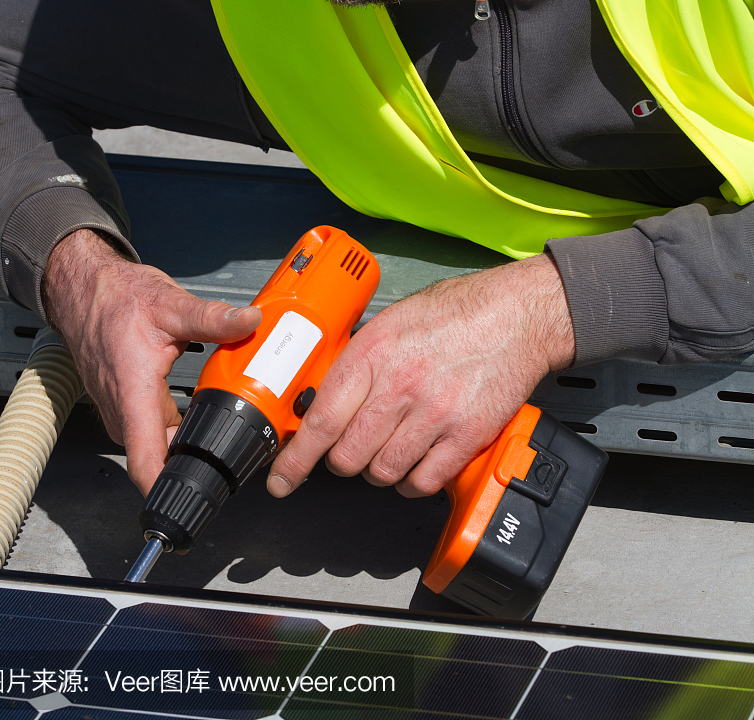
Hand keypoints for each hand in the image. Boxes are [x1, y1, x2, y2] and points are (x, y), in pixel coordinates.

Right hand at [42, 228, 259, 494]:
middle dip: (194, 458)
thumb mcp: (171, 305)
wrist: (87, 290)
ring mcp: (121, 411)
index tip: (192, 500)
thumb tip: (249, 322)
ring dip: (186, 438)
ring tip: (218, 422)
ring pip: (158, 441)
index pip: (144, 461)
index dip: (167, 488)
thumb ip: (212, 319)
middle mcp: (122, 411)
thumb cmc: (117, 299)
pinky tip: (195, 408)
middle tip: (233, 444)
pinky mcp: (124, 406)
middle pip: (160, 455)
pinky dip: (175, 423)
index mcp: (132, 393)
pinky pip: (153, 428)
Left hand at [266, 253, 572, 499]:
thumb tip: (323, 396)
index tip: (282, 479)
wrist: (515, 315)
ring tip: (392, 446)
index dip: (296, 459)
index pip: (321, 421)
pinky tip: (419, 460)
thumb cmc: (454, 314)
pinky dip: (415, 480)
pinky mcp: (466, 435)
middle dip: (344, 460)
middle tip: (354, 447)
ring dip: (380, 469)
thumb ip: (358, 360)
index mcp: (372, 354)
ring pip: (383, 474)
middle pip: (347, 457)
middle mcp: (399, 386)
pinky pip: (424, 481)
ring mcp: (434, 414)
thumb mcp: (391, 322)